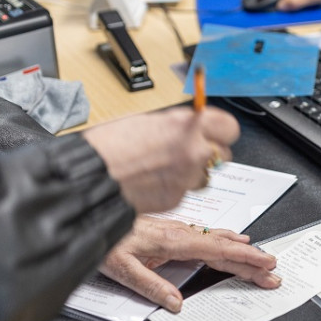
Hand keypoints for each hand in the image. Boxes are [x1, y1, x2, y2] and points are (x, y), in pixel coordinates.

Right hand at [83, 106, 239, 213]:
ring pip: (207, 177)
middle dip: (210, 154)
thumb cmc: (109, 146)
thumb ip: (176, 124)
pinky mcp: (177, 199)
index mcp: (186, 125)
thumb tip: (189, 125)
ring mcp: (187, 178)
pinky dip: (175, 188)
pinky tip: (155, 182)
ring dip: (194, 173)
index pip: (229, 127)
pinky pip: (185, 193)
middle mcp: (192, 151)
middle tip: (191, 152)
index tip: (215, 132)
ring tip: (168, 169)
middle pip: (223, 154)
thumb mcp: (147, 121)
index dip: (221, 130)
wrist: (91, 178)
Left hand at [101, 216, 279, 311]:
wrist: (90, 210)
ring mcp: (176, 230)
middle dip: (251, 259)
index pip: (219, 252)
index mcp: (173, 241)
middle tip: (273, 270)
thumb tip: (176, 304)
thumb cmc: (103, 238)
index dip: (245, 259)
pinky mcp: (169, 230)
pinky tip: (229, 239)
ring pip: (217, 239)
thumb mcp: (121, 267)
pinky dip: (224, 240)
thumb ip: (151, 287)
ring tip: (258, 255)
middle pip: (224, 247)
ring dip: (240, 249)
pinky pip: (206, 235)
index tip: (266, 265)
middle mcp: (178, 233)